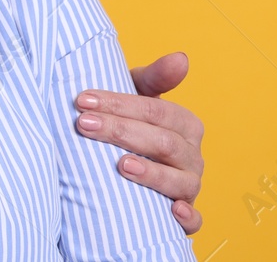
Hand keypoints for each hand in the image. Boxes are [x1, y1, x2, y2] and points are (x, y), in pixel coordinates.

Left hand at [75, 52, 203, 234]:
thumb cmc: (133, 123)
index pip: (156, 111)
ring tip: (121, 165)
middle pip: (163, 142)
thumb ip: (154, 77)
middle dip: (122, 132)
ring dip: (152, 174)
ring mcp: (190, 185)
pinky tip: (171, 211)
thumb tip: (181, 57)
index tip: (82, 100)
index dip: (120, 104)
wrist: (129, 162)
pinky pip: (194, 220)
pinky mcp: (185, 213)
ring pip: (180, 180)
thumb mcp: (138, 97)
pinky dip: (187, 217)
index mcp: (184, 123)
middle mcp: (192, 154)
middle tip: (83, 125)